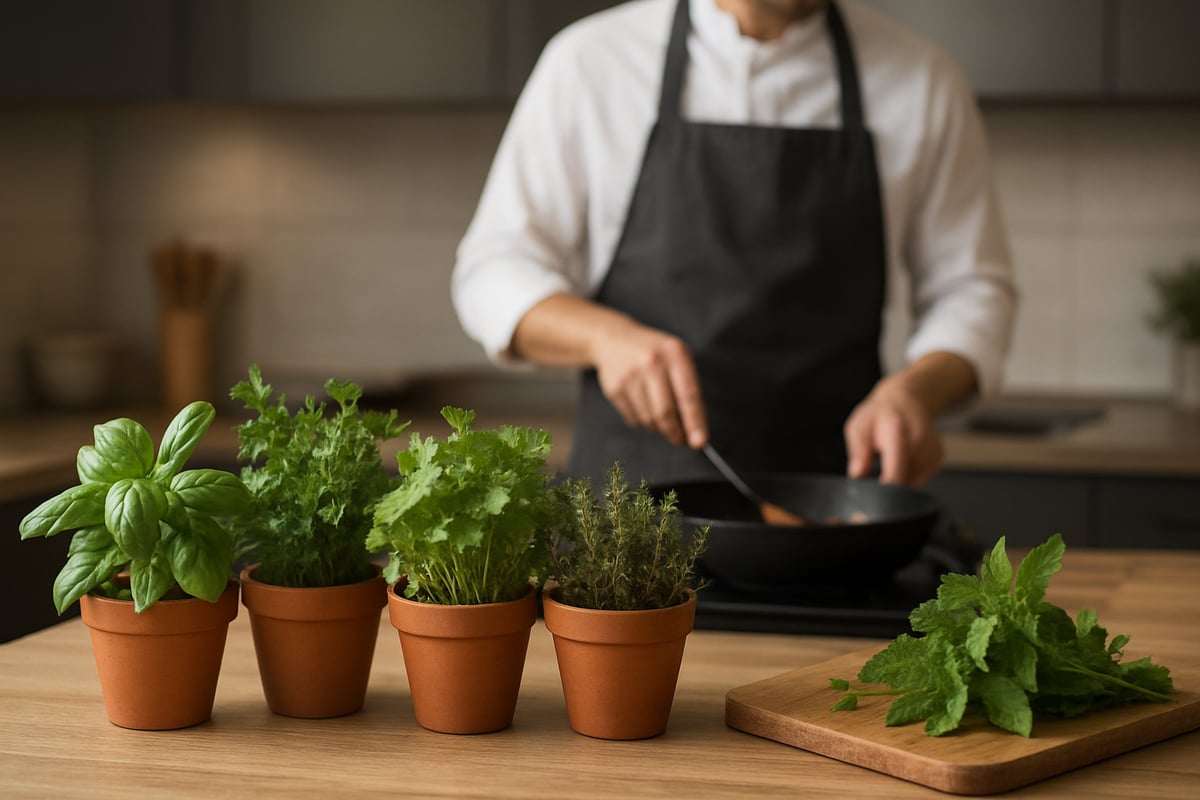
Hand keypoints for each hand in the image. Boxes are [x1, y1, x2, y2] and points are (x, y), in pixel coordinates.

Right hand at [590, 323, 707, 448]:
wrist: (614, 339)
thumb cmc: (655, 353)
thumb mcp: (677, 358)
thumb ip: (688, 389)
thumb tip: (694, 430)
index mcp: (674, 353)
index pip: (688, 395)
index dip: (695, 422)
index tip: (699, 443)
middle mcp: (651, 362)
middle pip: (665, 412)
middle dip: (675, 433)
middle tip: (680, 440)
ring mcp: (630, 375)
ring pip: (648, 419)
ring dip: (658, 428)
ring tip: (662, 421)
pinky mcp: (614, 387)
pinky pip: (633, 418)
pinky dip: (642, 422)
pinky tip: (643, 407)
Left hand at [843, 351, 977, 486]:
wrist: (905, 400)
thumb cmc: (878, 415)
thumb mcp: (858, 427)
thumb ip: (858, 451)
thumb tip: (857, 474)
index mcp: (897, 431)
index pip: (895, 473)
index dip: (885, 492)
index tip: (875, 500)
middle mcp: (920, 440)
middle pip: (905, 482)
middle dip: (889, 490)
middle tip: (875, 481)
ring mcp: (932, 450)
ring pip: (913, 484)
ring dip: (898, 481)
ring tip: (888, 460)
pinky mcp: (938, 457)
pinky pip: (920, 479)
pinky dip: (908, 477)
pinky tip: (901, 460)